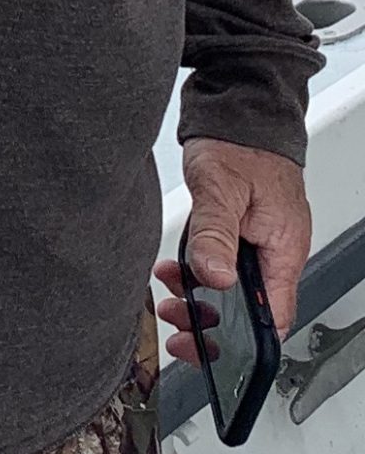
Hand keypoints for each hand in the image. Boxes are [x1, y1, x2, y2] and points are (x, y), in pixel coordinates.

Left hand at [154, 138, 311, 368]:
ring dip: (199, 297)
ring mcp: (257, 241)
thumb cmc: (241, 140)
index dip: (239, 341)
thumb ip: (215, 234)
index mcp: (284, 247)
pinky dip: (197, 272)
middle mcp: (274, 250)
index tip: (203, 347)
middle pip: (248, 309)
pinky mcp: (238, 231)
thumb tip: (215, 278)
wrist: (239, 105)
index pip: (273, 317)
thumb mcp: (222, 188)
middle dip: (210, 321)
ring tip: (170, 295)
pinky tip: (174, 269)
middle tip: (176, 319)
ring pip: (230, 289)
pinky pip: (220, 265)